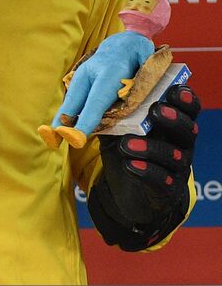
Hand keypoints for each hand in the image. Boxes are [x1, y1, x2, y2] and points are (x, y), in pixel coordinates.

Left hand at [98, 83, 199, 223]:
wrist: (129, 195)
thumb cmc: (127, 154)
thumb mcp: (117, 132)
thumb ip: (114, 116)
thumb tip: (96, 96)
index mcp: (172, 126)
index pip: (188, 110)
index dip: (186, 99)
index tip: (175, 89)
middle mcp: (181, 146)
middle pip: (188, 130)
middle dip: (174, 119)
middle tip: (156, 110)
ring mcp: (177, 169)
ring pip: (173, 156)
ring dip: (151, 148)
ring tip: (125, 145)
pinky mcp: (168, 190)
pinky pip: (163, 181)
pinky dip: (147, 172)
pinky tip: (130, 166)